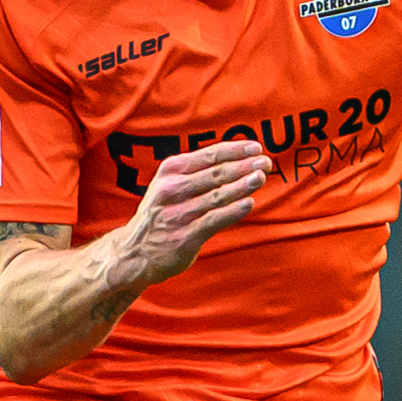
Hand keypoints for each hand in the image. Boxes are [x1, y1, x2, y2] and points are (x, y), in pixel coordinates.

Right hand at [112, 142, 273, 288]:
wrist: (135, 253)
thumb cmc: (161, 215)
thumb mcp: (169, 185)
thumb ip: (197, 173)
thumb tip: (237, 160)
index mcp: (170, 171)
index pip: (208, 155)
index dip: (235, 150)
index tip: (256, 147)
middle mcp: (171, 189)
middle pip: (216, 173)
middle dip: (244, 166)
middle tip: (266, 162)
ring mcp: (177, 214)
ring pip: (217, 195)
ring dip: (242, 185)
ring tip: (261, 177)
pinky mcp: (184, 236)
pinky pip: (213, 220)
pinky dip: (233, 211)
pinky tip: (249, 203)